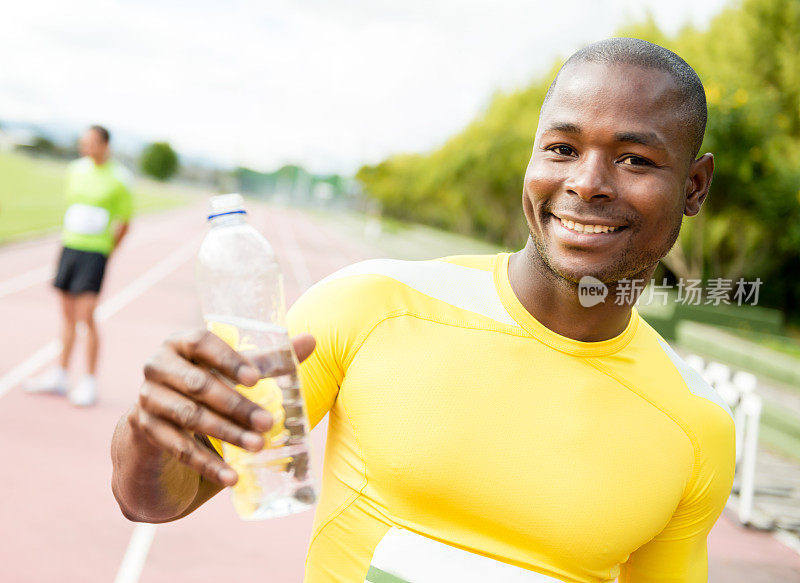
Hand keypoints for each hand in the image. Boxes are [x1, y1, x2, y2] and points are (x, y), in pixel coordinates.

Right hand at [127, 329, 314, 487]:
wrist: (163, 416)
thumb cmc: (209, 381)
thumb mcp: (234, 370)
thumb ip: (269, 358)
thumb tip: (311, 340)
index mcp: (181, 343)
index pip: (201, 342)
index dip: (228, 360)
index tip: (256, 379)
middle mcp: (157, 366)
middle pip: (198, 384)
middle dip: (236, 406)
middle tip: (268, 423)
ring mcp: (148, 398)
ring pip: (189, 417)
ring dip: (226, 433)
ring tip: (258, 446)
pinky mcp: (146, 429)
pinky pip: (178, 449)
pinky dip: (207, 464)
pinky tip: (231, 477)